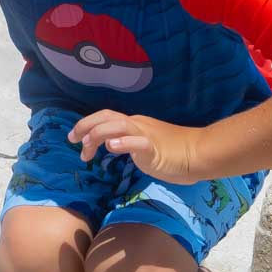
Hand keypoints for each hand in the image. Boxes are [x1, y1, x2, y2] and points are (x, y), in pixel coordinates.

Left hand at [69, 109, 197, 183]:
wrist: (199, 153)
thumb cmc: (174, 152)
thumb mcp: (144, 146)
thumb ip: (127, 144)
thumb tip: (109, 144)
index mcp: (134, 124)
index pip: (106, 118)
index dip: (87, 125)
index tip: (74, 139)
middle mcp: (137, 125)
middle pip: (107, 117)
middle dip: (85, 126)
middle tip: (72, 140)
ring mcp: (146, 135)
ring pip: (118, 126)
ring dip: (98, 134)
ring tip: (86, 147)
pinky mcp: (155, 149)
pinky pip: (138, 142)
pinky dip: (123, 143)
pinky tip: (111, 147)